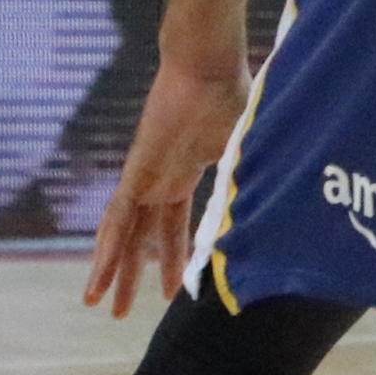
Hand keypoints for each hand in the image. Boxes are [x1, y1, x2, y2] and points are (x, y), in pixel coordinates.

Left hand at [84, 55, 247, 317]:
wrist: (209, 63)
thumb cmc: (233, 91)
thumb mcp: (246, 145)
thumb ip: (250, 176)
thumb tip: (277, 208)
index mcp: (186, 170)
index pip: (175, 225)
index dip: (174, 257)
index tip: (175, 288)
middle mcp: (160, 179)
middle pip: (143, 238)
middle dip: (134, 275)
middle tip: (124, 311)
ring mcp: (146, 175)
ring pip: (123, 234)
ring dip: (112, 271)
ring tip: (99, 304)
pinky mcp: (136, 170)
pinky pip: (117, 218)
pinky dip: (107, 249)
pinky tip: (98, 277)